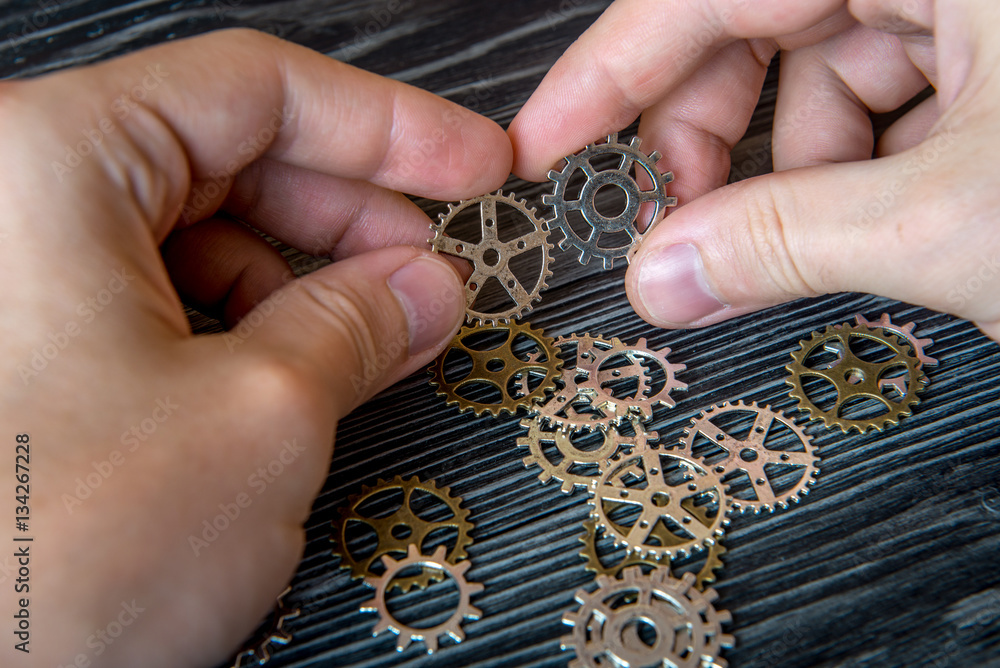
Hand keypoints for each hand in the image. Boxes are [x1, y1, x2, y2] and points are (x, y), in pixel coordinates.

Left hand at [0, 29, 509, 666]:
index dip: (390, 124)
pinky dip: (249, 324)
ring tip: (384, 330)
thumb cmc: (48, 556)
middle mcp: (14, 200)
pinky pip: (162, 300)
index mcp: (46, 161)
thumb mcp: (261, 416)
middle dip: (350, 213)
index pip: (255, 88)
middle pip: (227, 157)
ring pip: (198, 234)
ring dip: (306, 278)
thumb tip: (427, 283)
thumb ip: (359, 322)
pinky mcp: (25, 349)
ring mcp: (14, 277)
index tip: (472, 163)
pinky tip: (308, 364)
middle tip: (435, 265)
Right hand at [509, 0, 999, 340]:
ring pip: (833, 72)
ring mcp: (979, 0)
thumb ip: (789, 241)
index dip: (608, 74)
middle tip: (676, 231)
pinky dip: (872, 167)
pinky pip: (898, 92)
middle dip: (712, 142)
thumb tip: (665, 273)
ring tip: (817, 250)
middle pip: (762, 27)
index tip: (547, 142)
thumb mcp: (956, 220)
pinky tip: (890, 224)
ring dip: (805, 173)